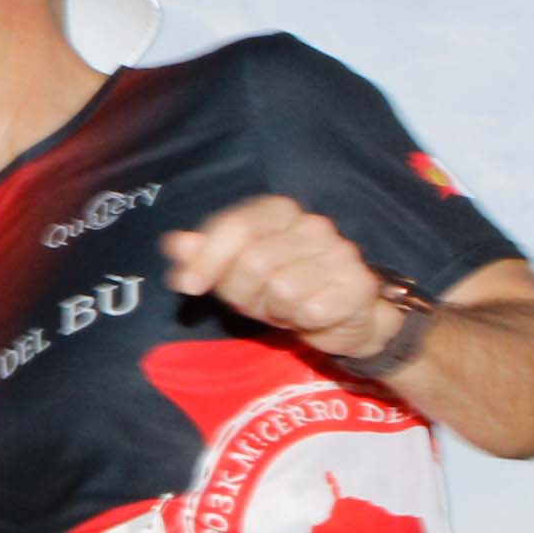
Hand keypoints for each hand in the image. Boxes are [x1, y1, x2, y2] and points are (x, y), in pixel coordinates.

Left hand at [160, 195, 407, 361]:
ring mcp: (340, 252)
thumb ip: (204, 255)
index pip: (236, 226)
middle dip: (243, 293)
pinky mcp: (358, 284)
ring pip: (282, 290)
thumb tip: (175, 244)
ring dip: (275, 310)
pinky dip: (303, 322)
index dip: (206, 259)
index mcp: (280, 210)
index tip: (187, 287)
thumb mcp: (235, 272)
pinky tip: (310, 316)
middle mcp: (313, 224)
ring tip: (285, 308)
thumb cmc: (281, 287)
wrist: (342, 315)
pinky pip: (312, 310)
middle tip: (256, 302)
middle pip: (253, 261)